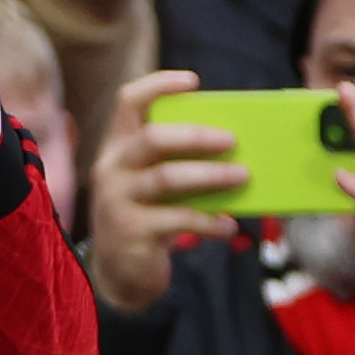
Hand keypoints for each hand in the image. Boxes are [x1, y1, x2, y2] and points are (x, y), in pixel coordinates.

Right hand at [85, 66, 241, 310]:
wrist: (120, 273)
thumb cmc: (147, 216)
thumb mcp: (151, 183)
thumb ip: (175, 161)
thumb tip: (231, 146)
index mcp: (118, 147)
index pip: (128, 102)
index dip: (159, 85)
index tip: (194, 81)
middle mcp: (112, 169)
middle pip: (152, 137)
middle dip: (196, 136)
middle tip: (232, 141)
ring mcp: (117, 200)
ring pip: (167, 177)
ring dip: (210, 176)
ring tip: (242, 177)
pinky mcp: (131, 231)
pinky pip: (178, 219)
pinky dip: (209, 221)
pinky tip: (229, 226)